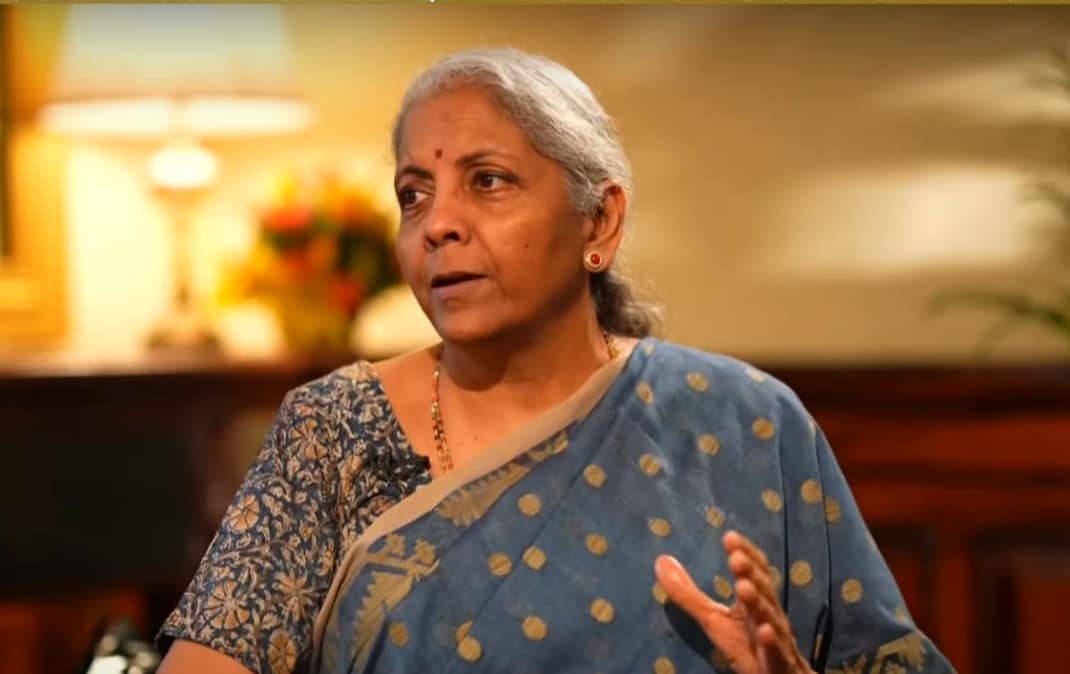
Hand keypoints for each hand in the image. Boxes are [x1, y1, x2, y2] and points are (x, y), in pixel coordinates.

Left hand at [654, 530, 814, 673]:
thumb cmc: (748, 646)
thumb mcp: (713, 619)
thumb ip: (688, 593)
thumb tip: (661, 560)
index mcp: (755, 602)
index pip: (756, 573)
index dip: (746, 554)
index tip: (730, 537)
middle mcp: (769, 617)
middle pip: (763, 592)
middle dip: (750, 573)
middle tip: (735, 557)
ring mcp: (777, 642)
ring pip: (771, 620)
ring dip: (759, 602)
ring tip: (744, 586)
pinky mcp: (779, 666)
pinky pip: (777, 655)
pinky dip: (772, 643)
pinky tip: (763, 631)